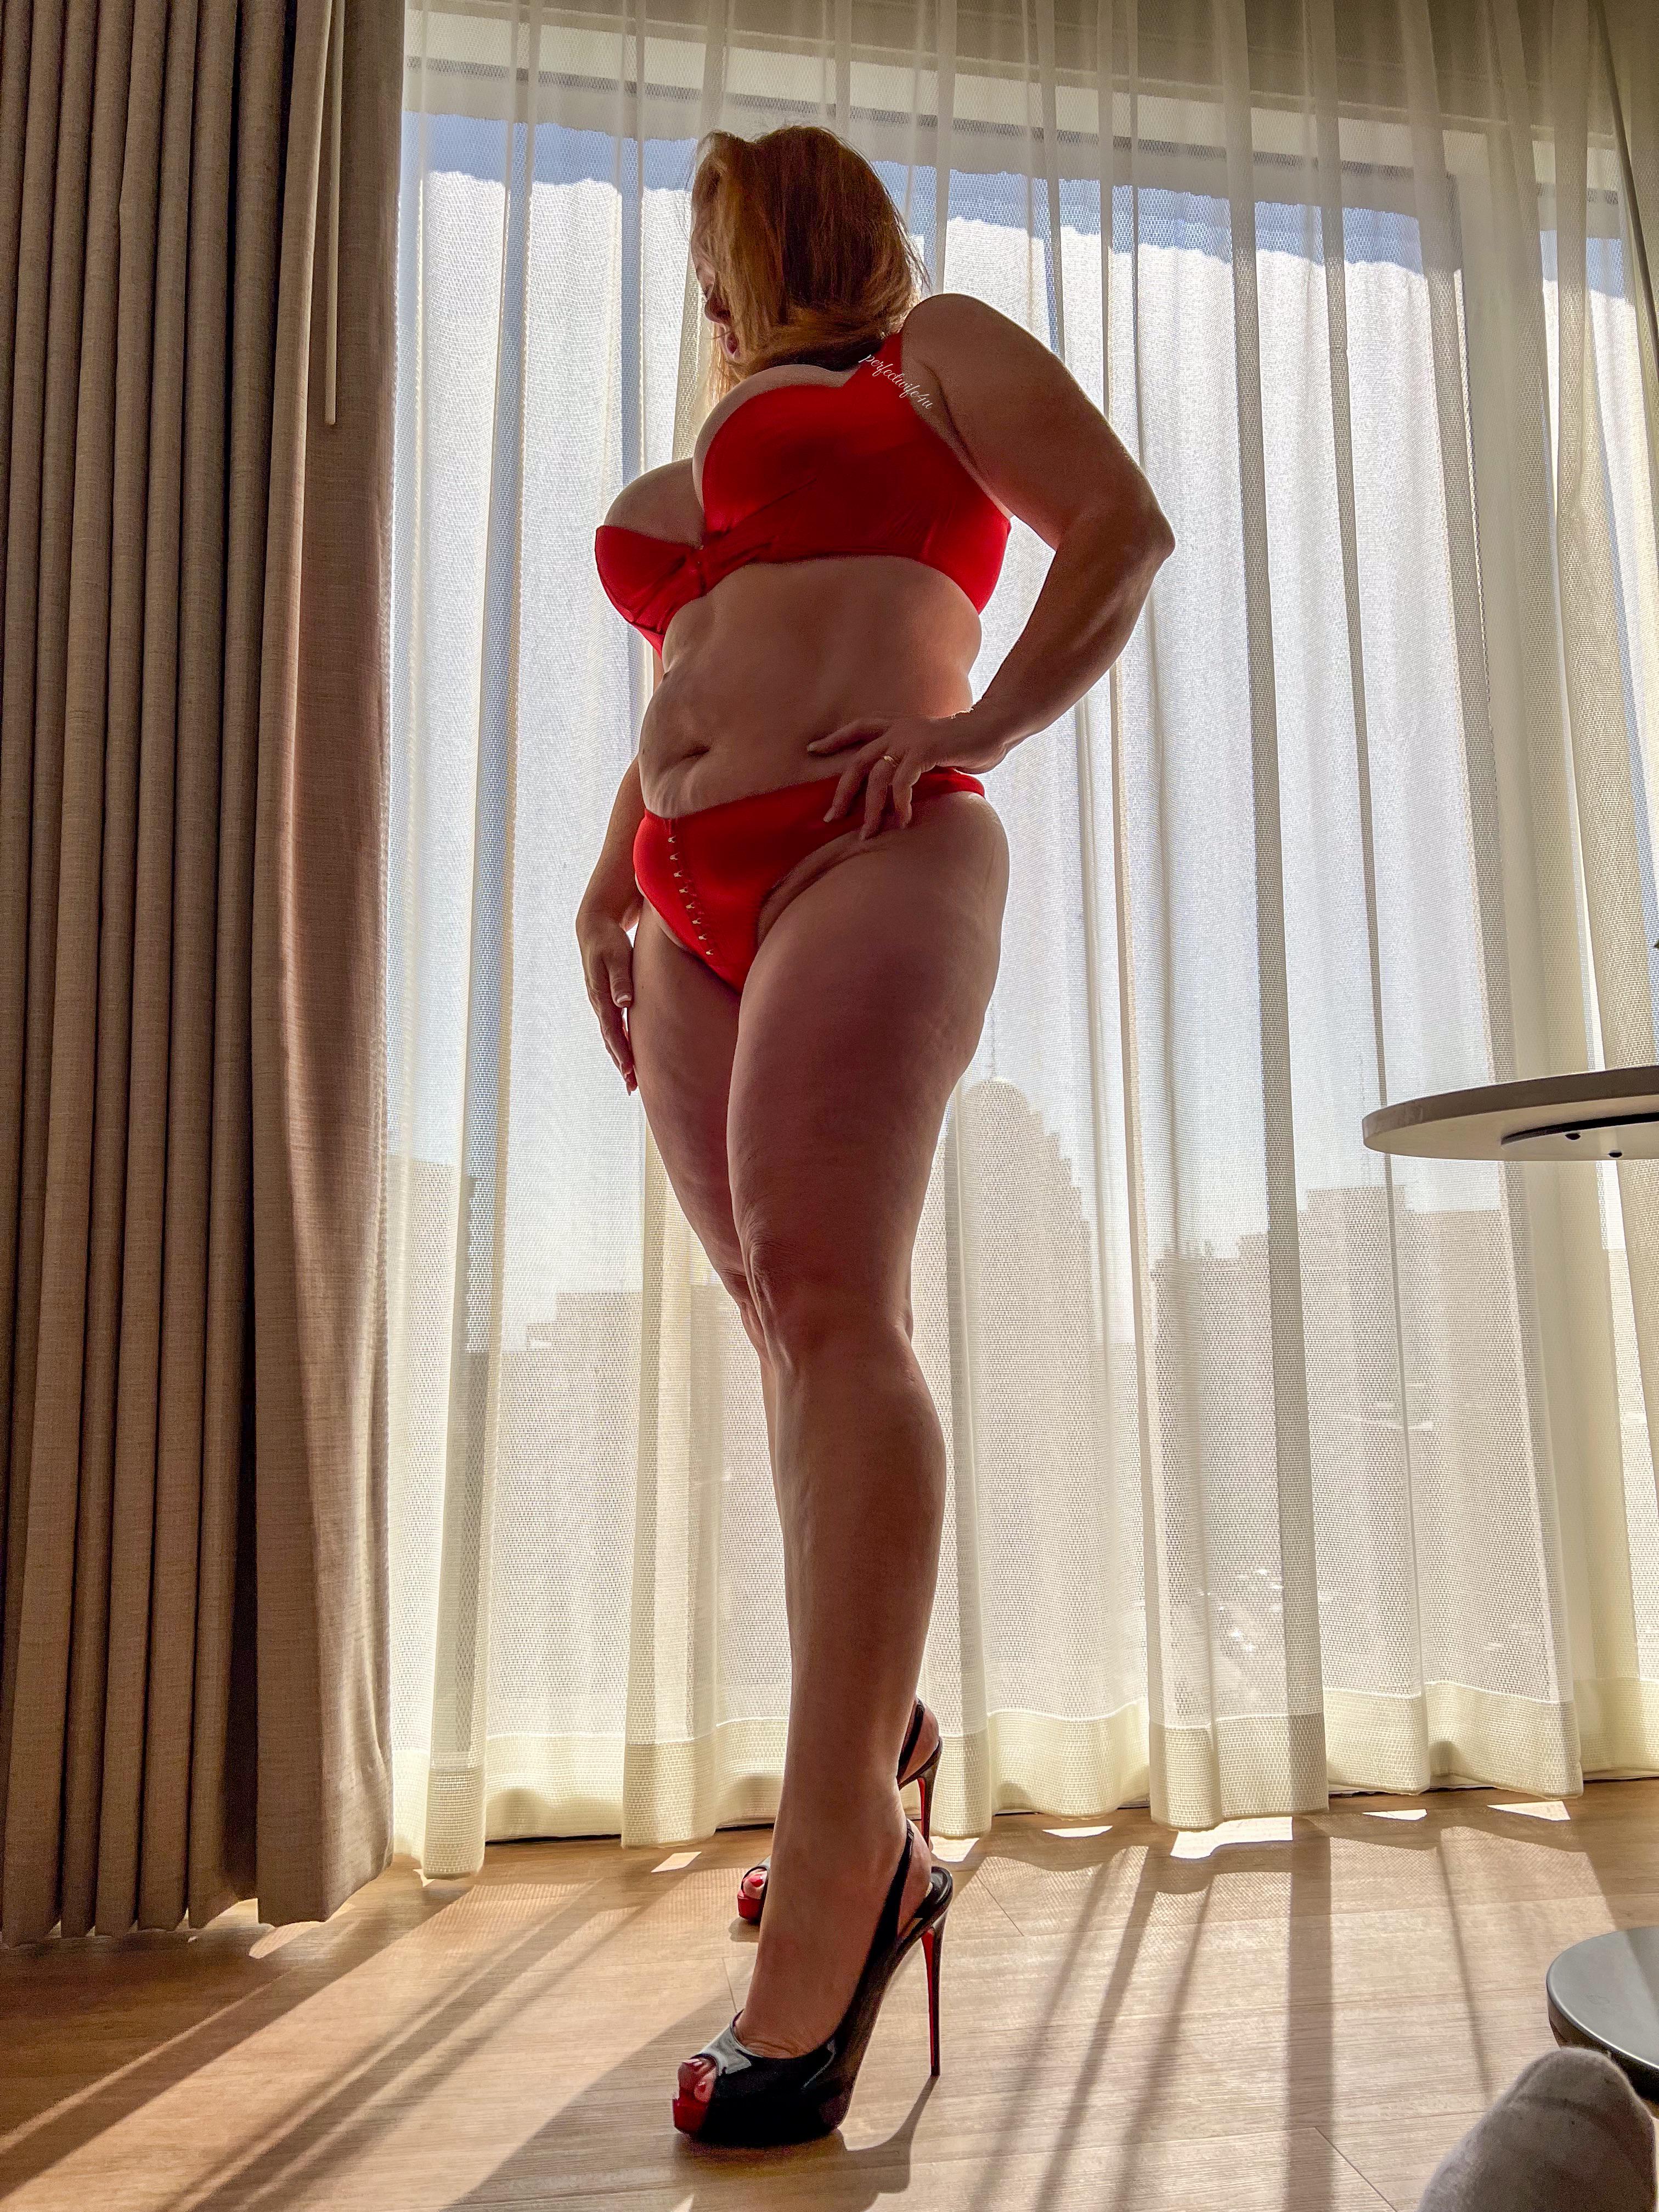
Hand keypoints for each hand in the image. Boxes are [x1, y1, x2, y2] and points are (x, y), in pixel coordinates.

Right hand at [576, 899, 636, 1091]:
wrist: (594, 928)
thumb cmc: (608, 940)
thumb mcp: (616, 955)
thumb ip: (620, 979)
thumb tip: (624, 1002)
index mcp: (601, 995)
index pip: (612, 1029)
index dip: (621, 1050)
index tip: (629, 1070)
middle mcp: (599, 1003)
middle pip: (610, 1039)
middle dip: (620, 1063)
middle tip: (631, 1086)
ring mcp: (601, 1002)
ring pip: (611, 1035)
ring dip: (620, 1057)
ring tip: (630, 1079)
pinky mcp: (606, 999)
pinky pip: (613, 1026)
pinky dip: (619, 1043)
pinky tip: (627, 1055)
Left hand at [805, 709, 1007, 841]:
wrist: (994, 728)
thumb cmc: (966, 744)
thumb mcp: (931, 752)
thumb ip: (912, 764)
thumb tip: (897, 789)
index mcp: (898, 727)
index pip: (858, 728)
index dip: (835, 738)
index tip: (813, 749)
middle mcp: (899, 730)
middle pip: (858, 761)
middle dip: (843, 792)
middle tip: (832, 818)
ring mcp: (911, 738)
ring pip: (877, 776)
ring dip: (872, 809)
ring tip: (868, 834)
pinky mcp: (926, 749)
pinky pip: (903, 780)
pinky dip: (900, 803)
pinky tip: (903, 820)